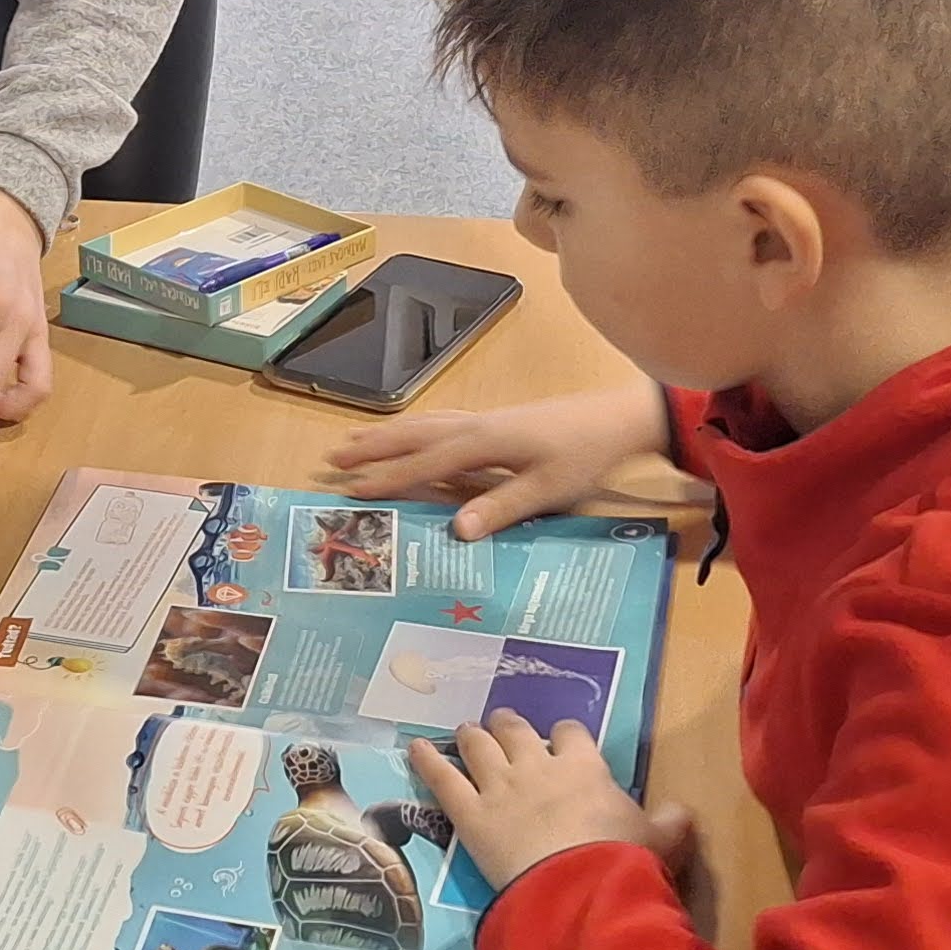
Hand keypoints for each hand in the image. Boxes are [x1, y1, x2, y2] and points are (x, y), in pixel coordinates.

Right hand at [328, 382, 682, 539]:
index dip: (387, 477)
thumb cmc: (584, 455)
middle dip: (373, 447)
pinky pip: (441, 421)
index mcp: (484, 442)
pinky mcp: (497, 420)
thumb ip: (501, 508)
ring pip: (424, 424)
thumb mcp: (548, 489)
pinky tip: (412, 434)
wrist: (618, 419)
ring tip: (355, 440)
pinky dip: (416, 428)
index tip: (350, 489)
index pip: (424, 462)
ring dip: (388, 434)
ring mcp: (485, 419)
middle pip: (413, 435)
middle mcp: (476, 425)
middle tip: (332, 457)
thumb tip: (455, 530)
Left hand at [408, 713, 696, 899]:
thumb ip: (668, 822)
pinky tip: (412, 747)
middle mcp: (537, 767)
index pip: (570, 734)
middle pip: (516, 731)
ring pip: (478, 746)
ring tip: (465, 731)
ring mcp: (500, 787)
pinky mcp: (469, 814)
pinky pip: (442, 779)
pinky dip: (425, 761)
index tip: (562, 740)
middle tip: (503, 725)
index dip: (564, 735)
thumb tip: (680, 811)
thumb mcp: (661, 840)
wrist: (579, 887)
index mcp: (584, 766)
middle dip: (509, 725)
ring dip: (471, 736)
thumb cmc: (624, 861)